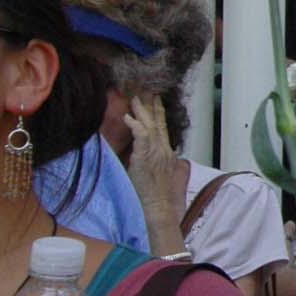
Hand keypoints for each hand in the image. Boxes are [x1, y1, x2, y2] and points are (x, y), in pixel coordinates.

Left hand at [124, 94, 186, 225]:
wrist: (161, 206)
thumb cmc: (159, 195)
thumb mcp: (163, 173)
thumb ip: (158, 160)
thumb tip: (151, 154)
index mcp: (167, 151)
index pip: (163, 126)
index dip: (159, 111)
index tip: (155, 98)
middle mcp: (163, 148)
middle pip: (158, 121)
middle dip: (151, 104)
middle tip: (146, 89)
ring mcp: (155, 152)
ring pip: (149, 125)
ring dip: (141, 110)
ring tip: (134, 97)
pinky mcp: (145, 157)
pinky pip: (141, 136)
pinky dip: (135, 126)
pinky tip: (128, 117)